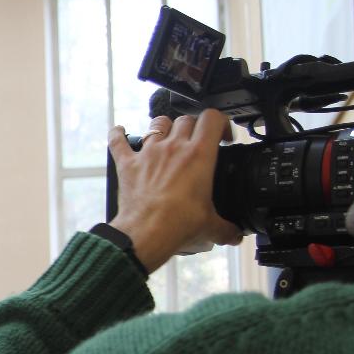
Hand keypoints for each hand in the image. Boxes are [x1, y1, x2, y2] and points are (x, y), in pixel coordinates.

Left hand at [107, 111, 242, 273]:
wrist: (145, 234)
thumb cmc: (177, 225)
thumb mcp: (210, 227)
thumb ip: (227, 228)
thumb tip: (235, 235)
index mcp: (199, 155)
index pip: (213, 119)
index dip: (221, 122)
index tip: (223, 136)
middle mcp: (173, 147)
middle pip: (186, 119)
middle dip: (195, 127)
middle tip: (197, 142)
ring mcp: (148, 153)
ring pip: (158, 123)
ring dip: (165, 127)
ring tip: (168, 136)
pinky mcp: (128, 164)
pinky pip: (118, 141)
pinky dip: (118, 134)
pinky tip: (119, 131)